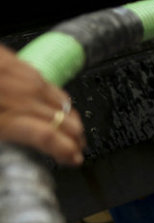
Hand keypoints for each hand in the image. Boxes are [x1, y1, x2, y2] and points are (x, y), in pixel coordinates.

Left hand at [0, 45, 84, 165]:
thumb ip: (1, 132)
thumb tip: (14, 144)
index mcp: (4, 120)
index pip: (50, 138)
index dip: (67, 152)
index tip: (72, 159)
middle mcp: (20, 99)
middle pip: (63, 121)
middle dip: (76, 138)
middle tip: (76, 149)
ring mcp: (23, 79)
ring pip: (63, 103)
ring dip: (72, 120)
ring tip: (73, 131)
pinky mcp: (19, 63)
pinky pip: (50, 84)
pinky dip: (60, 100)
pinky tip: (57, 105)